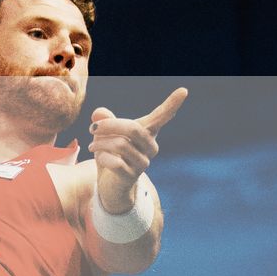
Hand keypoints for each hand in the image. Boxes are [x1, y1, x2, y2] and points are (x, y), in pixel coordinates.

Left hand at [89, 87, 187, 211]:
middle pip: (133, 129)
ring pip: (120, 145)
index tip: (184, 90)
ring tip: (92, 145)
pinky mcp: (132, 176)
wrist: (111, 185)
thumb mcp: (105, 134)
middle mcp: (150, 147)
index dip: (172, 104)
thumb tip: (99, 113)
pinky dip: (101, 157)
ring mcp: (143, 162)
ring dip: (100, 143)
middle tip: (92, 128)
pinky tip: (98, 158)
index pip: (161, 117)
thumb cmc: (111, 153)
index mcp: (147, 132)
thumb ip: (105, 121)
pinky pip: (115, 161)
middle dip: (109, 125)